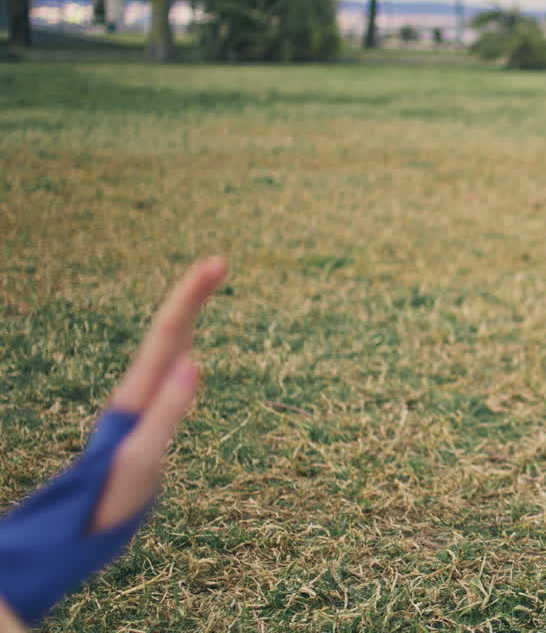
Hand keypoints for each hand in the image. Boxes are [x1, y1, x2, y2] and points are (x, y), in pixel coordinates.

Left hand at [90, 257, 226, 532]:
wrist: (78, 532)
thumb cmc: (108, 499)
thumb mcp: (141, 456)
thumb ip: (167, 412)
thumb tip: (195, 362)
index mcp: (139, 395)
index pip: (169, 333)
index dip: (191, 296)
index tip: (216, 263)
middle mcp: (140, 393)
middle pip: (168, 332)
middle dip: (192, 296)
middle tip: (219, 262)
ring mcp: (143, 407)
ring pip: (167, 349)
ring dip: (186, 316)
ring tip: (205, 288)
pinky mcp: (147, 424)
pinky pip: (170, 374)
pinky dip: (183, 351)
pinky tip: (187, 355)